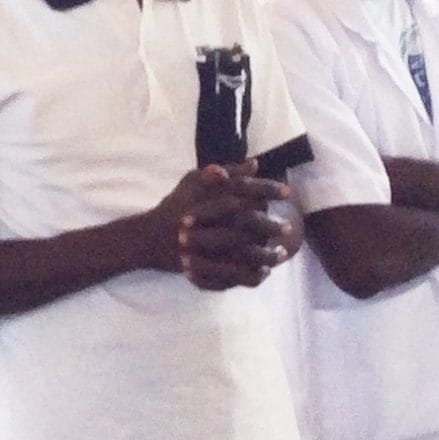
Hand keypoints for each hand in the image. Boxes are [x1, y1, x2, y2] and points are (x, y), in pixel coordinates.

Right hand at [138, 162, 293, 290]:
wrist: (151, 238)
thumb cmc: (175, 206)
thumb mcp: (193, 181)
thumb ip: (225, 172)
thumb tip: (255, 164)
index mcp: (209, 198)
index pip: (246, 189)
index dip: (269, 189)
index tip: (287, 192)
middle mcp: (211, 222)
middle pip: (250, 224)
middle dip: (271, 226)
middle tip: (288, 229)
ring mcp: (208, 249)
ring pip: (246, 254)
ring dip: (267, 255)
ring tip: (280, 254)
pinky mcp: (208, 269)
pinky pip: (236, 275)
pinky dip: (253, 274)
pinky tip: (264, 271)